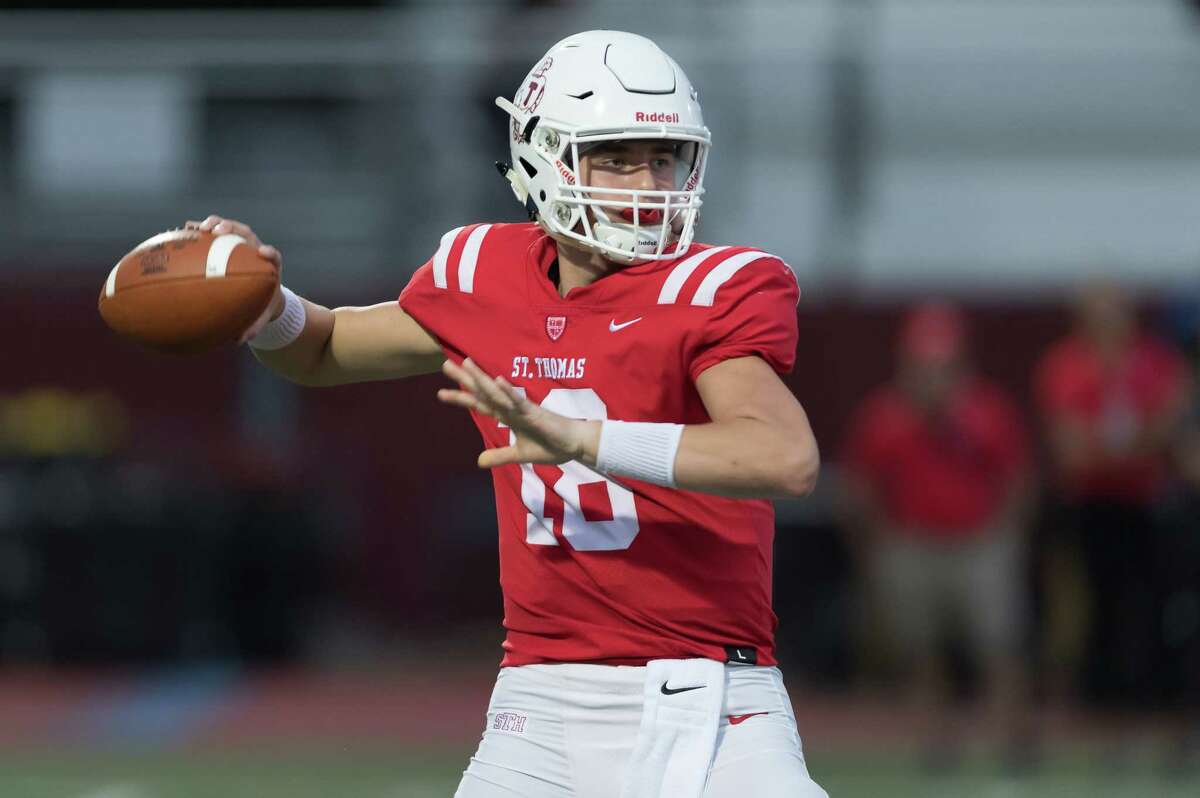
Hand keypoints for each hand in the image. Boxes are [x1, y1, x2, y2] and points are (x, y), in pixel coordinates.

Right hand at [184, 214, 284, 342]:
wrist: (261, 293)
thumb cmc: (262, 304)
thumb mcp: (260, 316)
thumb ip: (253, 327)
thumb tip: (239, 340)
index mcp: (268, 266)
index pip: (272, 255)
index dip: (269, 252)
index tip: (262, 252)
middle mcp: (254, 249)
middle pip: (246, 233)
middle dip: (232, 229)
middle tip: (219, 232)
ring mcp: (240, 243)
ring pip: (228, 228)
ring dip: (214, 224)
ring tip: (199, 229)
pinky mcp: (226, 242)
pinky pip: (212, 234)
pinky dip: (199, 231)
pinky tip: (182, 230)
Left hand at [438, 358, 600, 468]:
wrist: (574, 444)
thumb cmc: (551, 445)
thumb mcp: (520, 455)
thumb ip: (500, 456)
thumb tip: (479, 461)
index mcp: (507, 416)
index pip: (480, 405)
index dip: (461, 399)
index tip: (441, 393)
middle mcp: (510, 408)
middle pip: (483, 392)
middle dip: (465, 380)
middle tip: (444, 366)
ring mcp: (521, 409)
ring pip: (497, 392)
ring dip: (482, 379)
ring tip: (465, 364)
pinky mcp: (535, 413)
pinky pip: (520, 401)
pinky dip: (509, 392)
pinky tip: (499, 381)